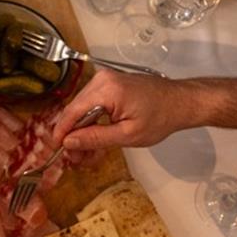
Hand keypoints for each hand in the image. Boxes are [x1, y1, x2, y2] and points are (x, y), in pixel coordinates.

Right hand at [51, 70, 191, 150]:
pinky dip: (92, 121)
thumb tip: (69, 142)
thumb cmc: (160, 118)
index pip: (73, 111)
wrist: (180, 102)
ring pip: (82, 108)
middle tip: (75, 158)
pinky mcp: (109, 83)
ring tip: (86, 153)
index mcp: (106, 89)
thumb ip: (96, 138)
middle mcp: (102, 79)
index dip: (62, 132)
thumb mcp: (127, 135)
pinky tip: (95, 138)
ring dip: (82, 130)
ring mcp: (105, 79)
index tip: (57, 149)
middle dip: (74, 135)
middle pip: (75, 109)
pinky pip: (92, 103)